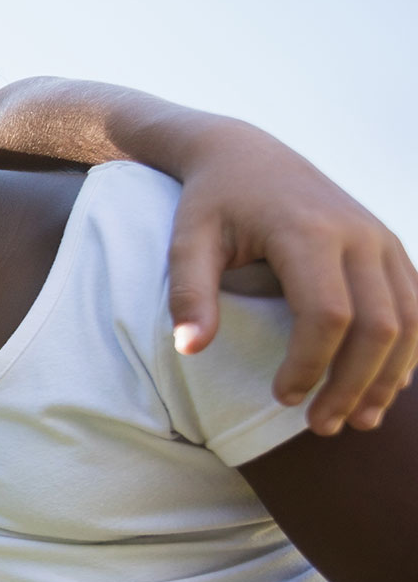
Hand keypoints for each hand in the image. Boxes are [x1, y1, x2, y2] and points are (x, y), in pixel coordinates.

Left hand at [167, 118, 417, 434]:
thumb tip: (190, 349)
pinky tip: (381, 386)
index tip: (282, 398)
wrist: (247, 155)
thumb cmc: (212, 203)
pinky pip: (415, 305)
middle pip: (379, 325)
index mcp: (308, 231)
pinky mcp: (391, 247)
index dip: (310, 365)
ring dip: (388, 376)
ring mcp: (382, 239)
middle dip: (353, 384)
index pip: (327, 314)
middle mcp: (358, 234)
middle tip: (322, 426)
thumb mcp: (187, 240)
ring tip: (358, 420)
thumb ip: (188, 293)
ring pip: (410, 320)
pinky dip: (405, 351)